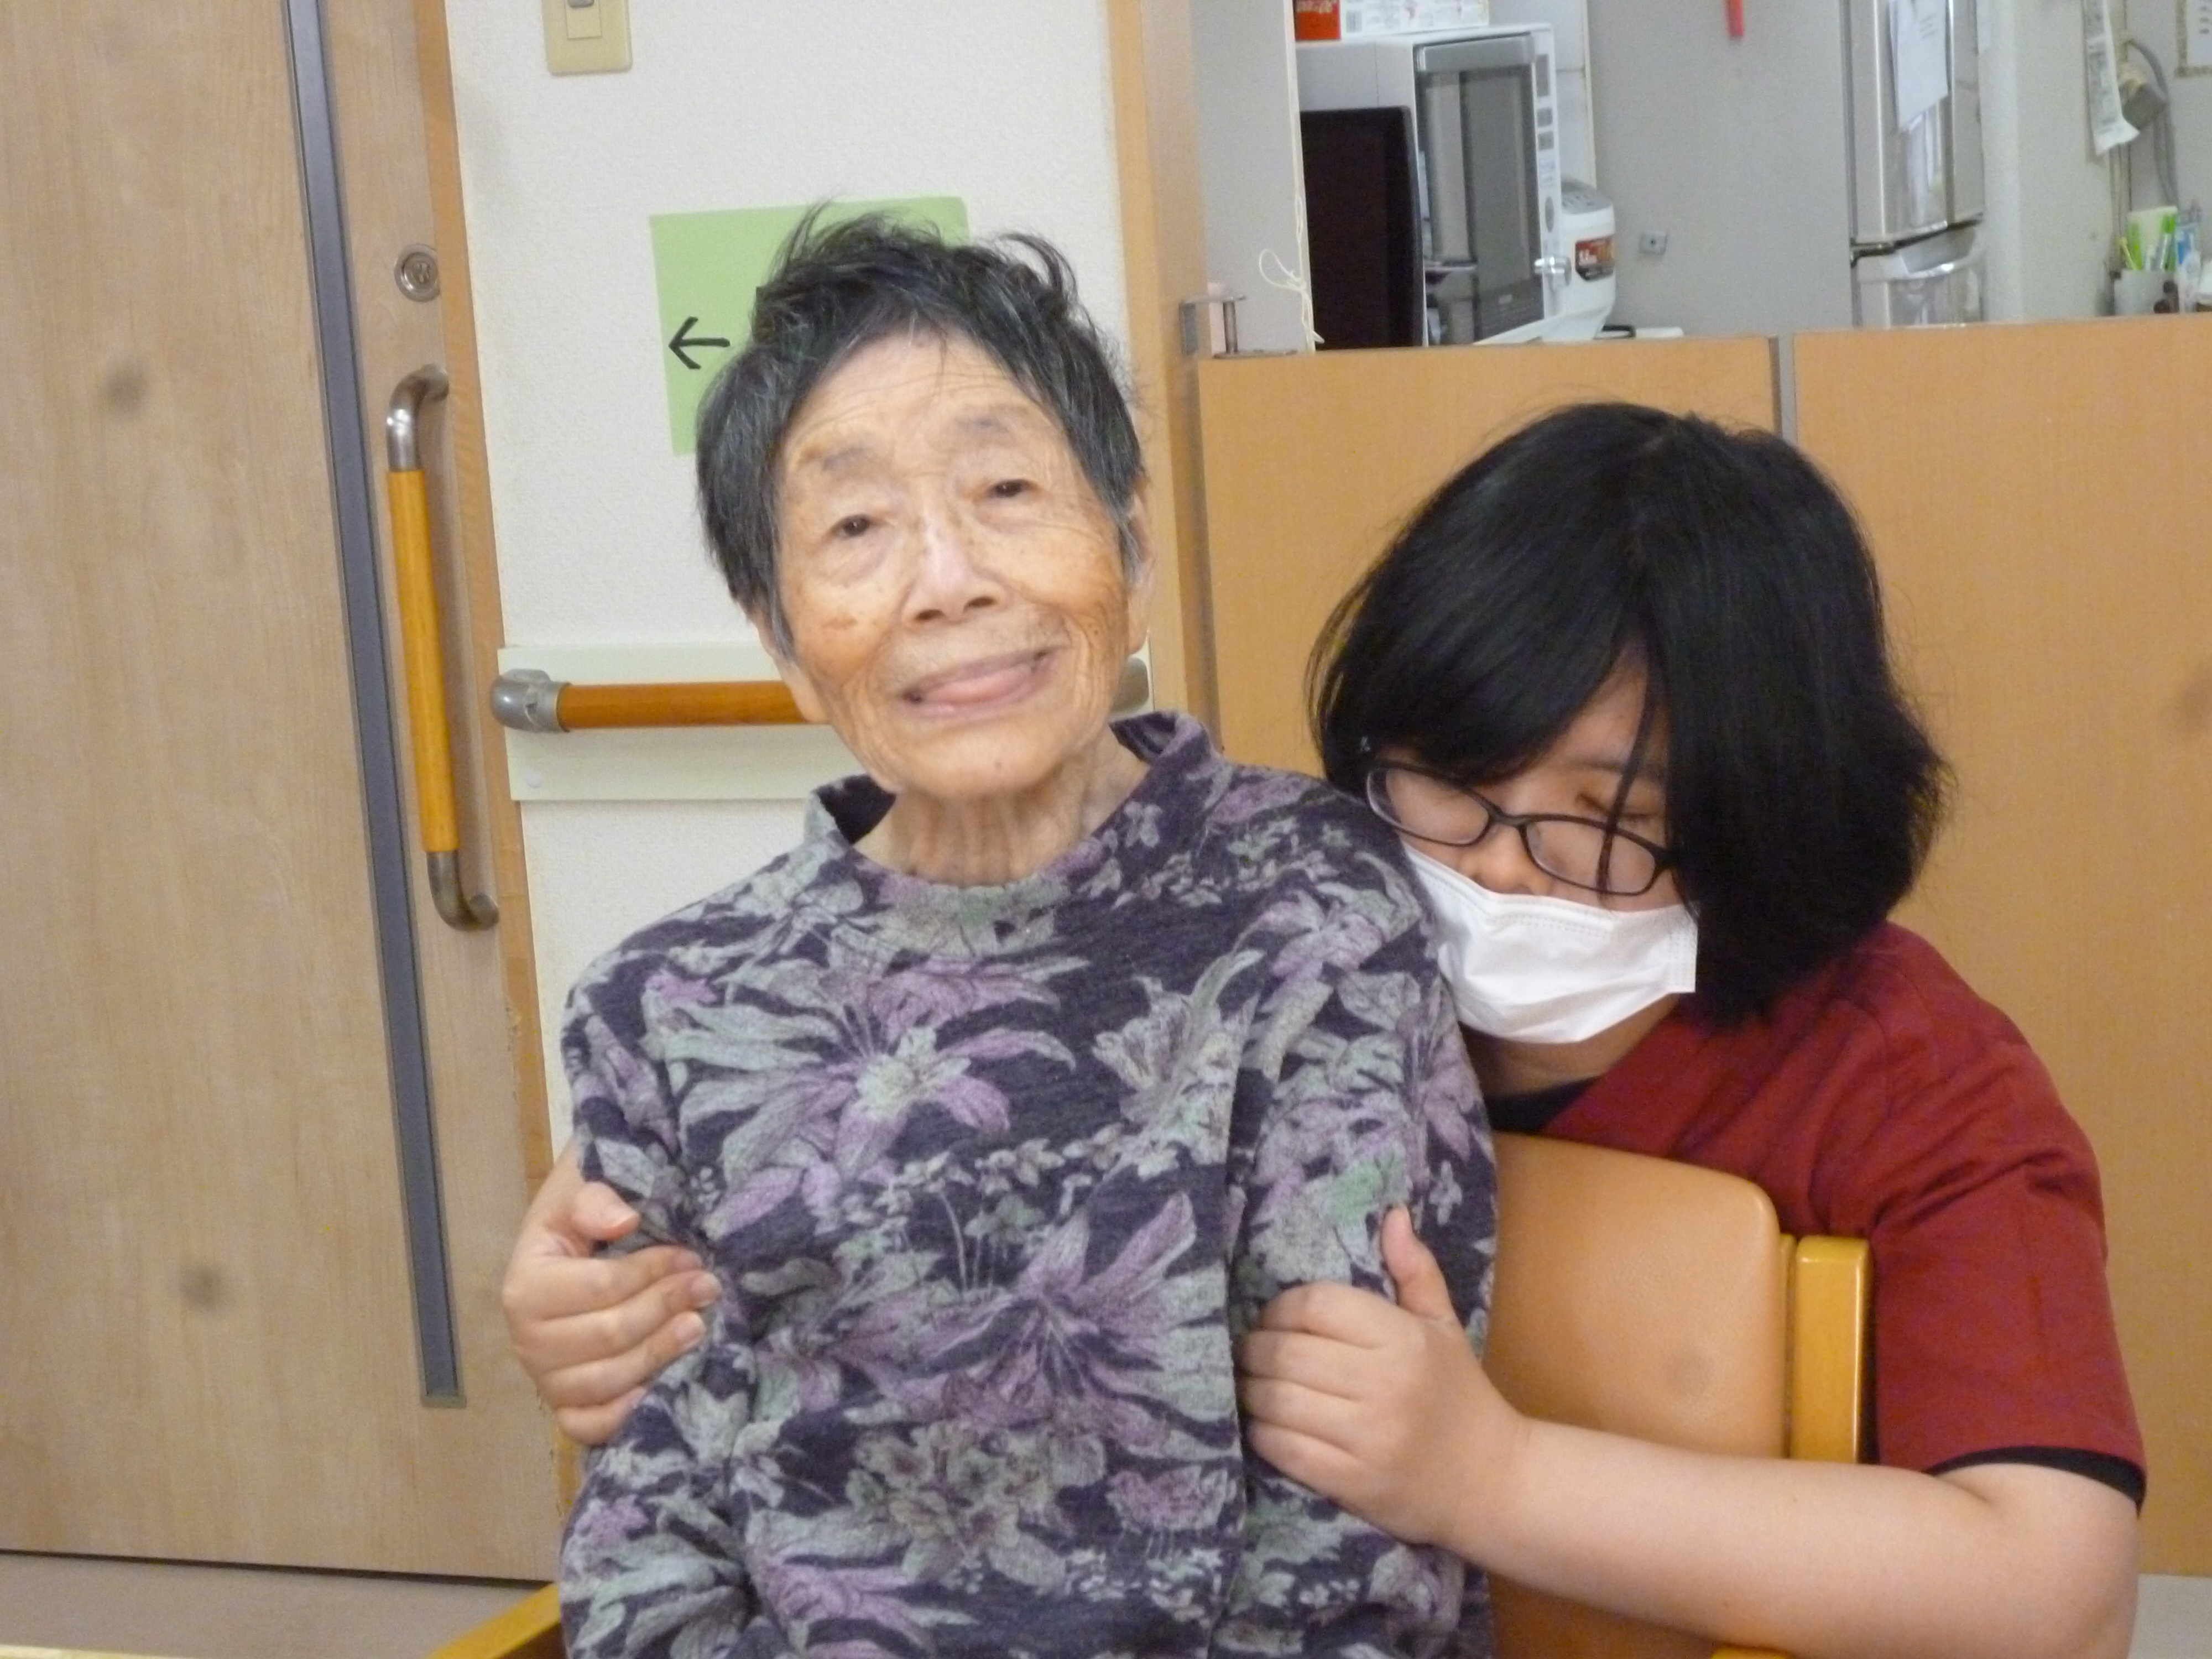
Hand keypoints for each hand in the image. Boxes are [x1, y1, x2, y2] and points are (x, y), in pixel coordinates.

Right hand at [502, 1143, 721, 1444]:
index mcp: (526, 1285)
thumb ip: (595, 1199)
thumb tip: (623, 1221)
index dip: (652, 1273)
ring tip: (699, 1326)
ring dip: (659, 1355)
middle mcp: (527, 1339)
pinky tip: (659, 1391)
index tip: (692, 1258)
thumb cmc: (581, 1217)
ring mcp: (545, 1378)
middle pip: (608, 1336)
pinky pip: (587, 1426)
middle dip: (665, 1309)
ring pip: (605, 1382)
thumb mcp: (580, 1189)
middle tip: (709, 1287)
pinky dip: (621, 1416)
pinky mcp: (565, 1406)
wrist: (571, 1246)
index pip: (600, 1288)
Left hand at [1236, 1207, 1522, 1551]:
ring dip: (1250, 1389)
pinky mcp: (1352, 1483)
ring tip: (1250, 1383)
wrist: (1491, 1482)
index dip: (1281, 1308)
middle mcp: (1383, 1386)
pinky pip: (1282, 1449)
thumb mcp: (1443, 1326)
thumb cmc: (1459, 1394)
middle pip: (1286, 1353)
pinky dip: (1261, 1432)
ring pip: (1276, 1401)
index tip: (1275, 1317)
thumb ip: (1414, 1270)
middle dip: (1254, 1348)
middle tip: (1251, 1350)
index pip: (1316, 1306)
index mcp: (1403, 1340)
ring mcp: (1367, 1438)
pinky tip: (1264, 1423)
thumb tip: (1393, 1214)